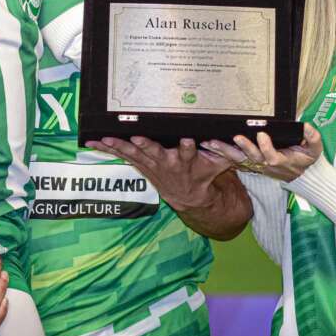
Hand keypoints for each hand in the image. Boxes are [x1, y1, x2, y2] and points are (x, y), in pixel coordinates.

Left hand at [85, 136, 234, 212]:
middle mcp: (167, 164)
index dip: (189, 148)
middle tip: (138, 138)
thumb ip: (226, 152)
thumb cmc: (203, 174)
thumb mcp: (218, 165)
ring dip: (120, 147)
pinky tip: (93, 143)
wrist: (189, 197)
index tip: (189, 140)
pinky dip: (107, 149)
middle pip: (156, 154)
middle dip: (147, 146)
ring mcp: (151, 166)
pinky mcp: (141, 165)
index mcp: (187, 162)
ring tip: (106, 140)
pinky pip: (122, 156)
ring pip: (134, 154)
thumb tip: (242, 140)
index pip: (189, 154)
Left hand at [201, 123, 323, 182]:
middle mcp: (264, 164)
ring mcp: (254, 164)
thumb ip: (312, 139)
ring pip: (237, 159)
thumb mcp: (315, 150)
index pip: (271, 156)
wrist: (299, 174)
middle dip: (242, 147)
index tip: (262, 134)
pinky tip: (206, 145)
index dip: (266, 147)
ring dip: (223, 151)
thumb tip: (307, 127)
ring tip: (210, 142)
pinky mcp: (248, 163)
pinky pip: (231, 159)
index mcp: (280, 160)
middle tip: (234, 137)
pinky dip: (219, 153)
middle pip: (250, 157)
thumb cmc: (305, 159)